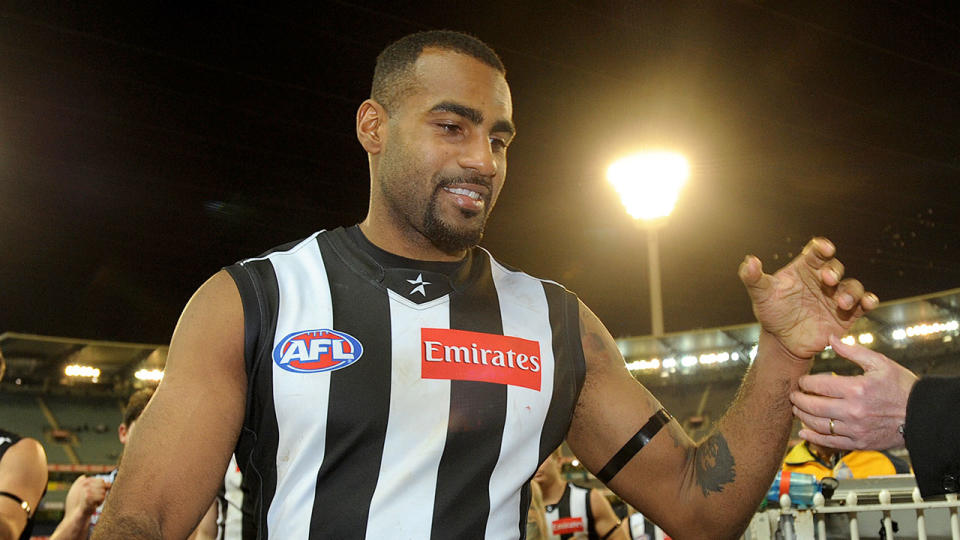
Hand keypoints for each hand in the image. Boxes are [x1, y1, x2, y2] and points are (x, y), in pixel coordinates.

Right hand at [76, 476, 109, 513]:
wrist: (81, 513)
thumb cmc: (89, 502)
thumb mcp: (95, 492)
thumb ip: (102, 486)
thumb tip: (110, 484)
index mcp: (86, 481)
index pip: (102, 481)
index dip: (101, 489)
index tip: (94, 494)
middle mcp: (85, 483)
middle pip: (103, 486)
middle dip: (102, 493)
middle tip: (94, 499)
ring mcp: (86, 489)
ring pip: (103, 492)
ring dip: (101, 499)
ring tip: (93, 502)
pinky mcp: (87, 496)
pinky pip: (102, 497)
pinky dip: (100, 502)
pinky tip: (94, 505)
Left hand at [738, 237, 877, 358]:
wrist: (784, 341)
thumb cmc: (772, 313)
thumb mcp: (761, 295)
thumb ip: (753, 277)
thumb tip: (749, 260)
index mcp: (804, 269)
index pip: (816, 253)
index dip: (822, 247)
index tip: (825, 248)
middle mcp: (823, 280)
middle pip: (835, 268)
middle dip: (834, 271)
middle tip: (828, 279)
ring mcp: (836, 296)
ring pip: (852, 286)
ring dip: (851, 291)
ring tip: (842, 302)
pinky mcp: (847, 314)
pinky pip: (863, 304)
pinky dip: (869, 301)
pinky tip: (868, 303)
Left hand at [790, 335, 917, 449]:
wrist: (922, 415)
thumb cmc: (902, 387)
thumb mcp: (880, 363)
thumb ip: (853, 351)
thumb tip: (831, 338)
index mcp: (856, 389)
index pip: (819, 385)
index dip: (805, 383)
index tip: (802, 381)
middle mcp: (853, 411)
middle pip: (813, 406)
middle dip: (799, 400)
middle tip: (794, 395)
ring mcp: (855, 429)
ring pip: (818, 425)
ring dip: (802, 417)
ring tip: (797, 410)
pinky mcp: (859, 443)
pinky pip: (830, 442)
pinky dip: (814, 437)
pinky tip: (804, 431)